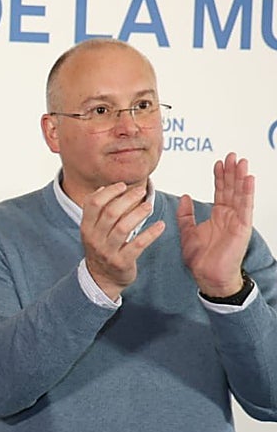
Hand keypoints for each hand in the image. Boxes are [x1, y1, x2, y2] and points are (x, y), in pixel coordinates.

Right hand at [81, 182, 165, 300]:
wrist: (101, 279)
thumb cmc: (101, 248)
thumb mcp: (92, 230)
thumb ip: (96, 210)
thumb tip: (104, 188)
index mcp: (86, 227)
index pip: (93, 203)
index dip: (109, 192)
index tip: (123, 186)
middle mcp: (94, 238)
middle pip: (110, 213)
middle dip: (128, 199)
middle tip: (141, 192)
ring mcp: (107, 251)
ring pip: (123, 227)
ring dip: (138, 214)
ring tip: (149, 206)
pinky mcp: (122, 262)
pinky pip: (138, 245)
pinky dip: (150, 234)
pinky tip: (160, 226)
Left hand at [177, 152, 253, 296]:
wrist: (208, 276)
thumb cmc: (201, 259)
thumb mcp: (187, 232)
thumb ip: (186, 214)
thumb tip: (184, 197)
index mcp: (218, 216)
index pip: (220, 191)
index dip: (219, 177)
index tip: (218, 162)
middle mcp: (229, 216)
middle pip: (231, 189)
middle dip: (231, 172)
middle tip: (231, 155)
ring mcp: (237, 221)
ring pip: (240, 194)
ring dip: (241, 177)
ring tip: (241, 161)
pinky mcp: (242, 228)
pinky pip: (245, 207)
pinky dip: (247, 192)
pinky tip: (248, 179)